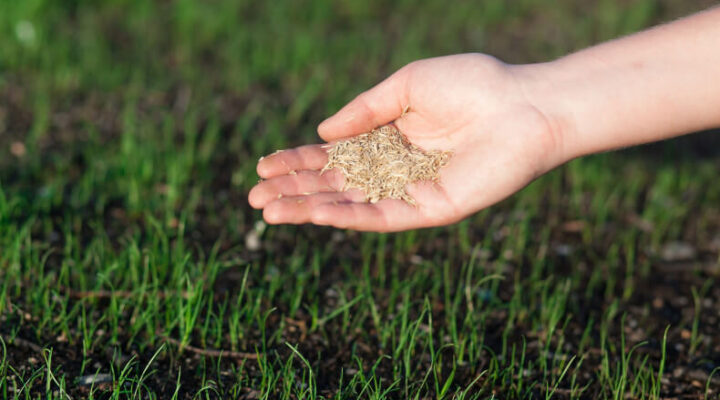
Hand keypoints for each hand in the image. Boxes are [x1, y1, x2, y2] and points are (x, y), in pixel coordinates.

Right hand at [248, 54, 564, 231]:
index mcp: (389, 138)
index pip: (334, 156)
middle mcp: (396, 169)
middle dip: (295, 190)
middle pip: (336, 184)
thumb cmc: (473, 84)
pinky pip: (384, 216)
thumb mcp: (407, 85)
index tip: (263, 164)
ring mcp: (412, 191)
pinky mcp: (431, 209)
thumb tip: (322, 132)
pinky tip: (317, 213)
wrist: (526, 105)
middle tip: (255, 197)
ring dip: (311, 209)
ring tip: (271, 212)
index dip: (298, 161)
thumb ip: (365, 110)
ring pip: (352, 204)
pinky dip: (349, 216)